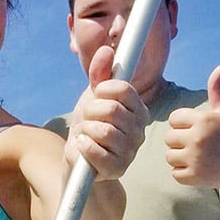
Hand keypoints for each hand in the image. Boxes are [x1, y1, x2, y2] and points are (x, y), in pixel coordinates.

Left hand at [65, 45, 147, 179]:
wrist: (79, 158)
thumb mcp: (93, 96)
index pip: (123, 89)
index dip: (102, 89)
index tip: (96, 96)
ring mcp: (130, 151)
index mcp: (139, 110)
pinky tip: (83, 146)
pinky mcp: (117, 168)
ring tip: (86, 134)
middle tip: (88, 119)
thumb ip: (100, 73)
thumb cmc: (89, 125)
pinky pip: (96, 151)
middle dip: (90, 112)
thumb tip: (105, 51)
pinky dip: (84, 146)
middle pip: (111, 109)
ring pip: (103, 131)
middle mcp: (139, 130)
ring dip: (86, 130)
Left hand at [165, 66, 219, 189]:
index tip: (196, 130)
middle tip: (197, 145)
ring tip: (197, 157)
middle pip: (168, 138)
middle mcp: (198, 138)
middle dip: (179, 142)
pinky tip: (199, 169)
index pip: (174, 119)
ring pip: (169, 156)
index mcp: (204, 120)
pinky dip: (184, 173)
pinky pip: (175, 173)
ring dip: (179, 158)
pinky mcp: (194, 176)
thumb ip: (216, 90)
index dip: (182, 125)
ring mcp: (195, 158)